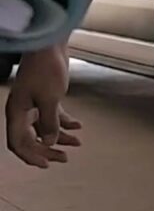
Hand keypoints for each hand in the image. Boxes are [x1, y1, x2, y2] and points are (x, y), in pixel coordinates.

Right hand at [5, 47, 80, 167]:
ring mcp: (33, 104)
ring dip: (59, 137)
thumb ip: (49, 122)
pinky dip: (65, 121)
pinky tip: (79, 126)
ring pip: (44, 127)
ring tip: (77, 144)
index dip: (30, 156)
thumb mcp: (50, 98)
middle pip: (32, 138)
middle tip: (64, 159)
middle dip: (47, 150)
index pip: (18, 143)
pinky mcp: (45, 96)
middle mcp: (22, 111)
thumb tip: (49, 142)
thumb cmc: (47, 69)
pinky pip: (53, 115)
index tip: (46, 165)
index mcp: (17, 113)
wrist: (50, 45)